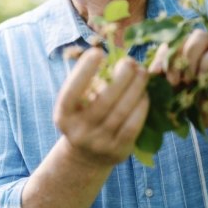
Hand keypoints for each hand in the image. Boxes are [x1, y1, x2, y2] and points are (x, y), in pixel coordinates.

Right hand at [53, 48, 149, 165]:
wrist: (87, 156)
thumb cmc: (83, 117)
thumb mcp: (77, 104)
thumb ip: (89, 84)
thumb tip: (114, 59)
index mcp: (64, 116)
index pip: (71, 93)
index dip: (83, 72)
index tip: (97, 52)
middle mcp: (79, 132)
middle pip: (103, 101)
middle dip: (120, 78)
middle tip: (130, 61)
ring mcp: (99, 143)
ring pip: (121, 112)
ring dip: (135, 88)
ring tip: (142, 72)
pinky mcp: (118, 151)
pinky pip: (133, 125)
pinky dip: (141, 107)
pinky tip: (144, 94)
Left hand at [147, 29, 207, 134]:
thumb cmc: (195, 105)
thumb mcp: (173, 95)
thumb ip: (161, 83)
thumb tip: (149, 74)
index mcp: (181, 52)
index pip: (167, 43)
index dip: (160, 56)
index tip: (156, 74)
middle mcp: (197, 45)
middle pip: (182, 35)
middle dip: (174, 57)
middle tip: (173, 81)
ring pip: (200, 37)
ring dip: (190, 59)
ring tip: (187, 82)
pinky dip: (207, 65)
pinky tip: (202, 82)